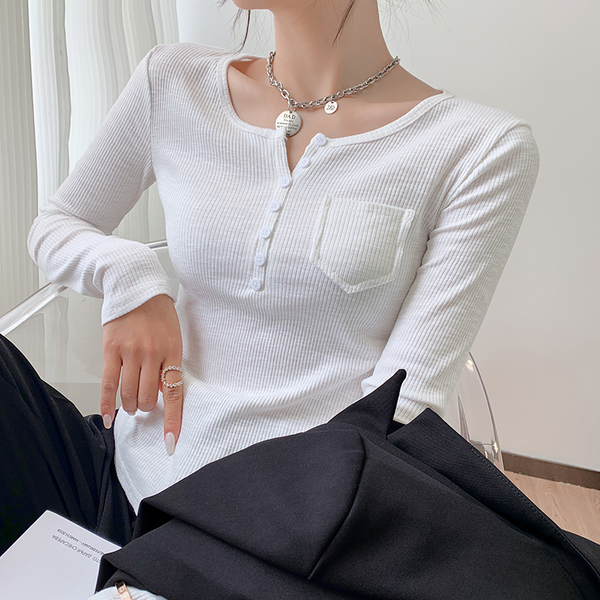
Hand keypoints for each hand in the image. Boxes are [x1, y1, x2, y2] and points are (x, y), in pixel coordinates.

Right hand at [100, 294, 182, 455]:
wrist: (136, 288)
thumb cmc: (159, 314)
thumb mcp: (174, 338)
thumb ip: (170, 365)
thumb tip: (164, 394)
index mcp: (173, 352)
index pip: (175, 395)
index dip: (172, 421)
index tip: (170, 442)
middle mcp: (152, 355)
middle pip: (149, 398)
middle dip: (148, 407)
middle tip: (146, 404)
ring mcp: (130, 353)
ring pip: (129, 394)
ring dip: (131, 406)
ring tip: (133, 404)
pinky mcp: (111, 351)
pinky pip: (108, 384)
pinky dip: (107, 404)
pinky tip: (108, 417)